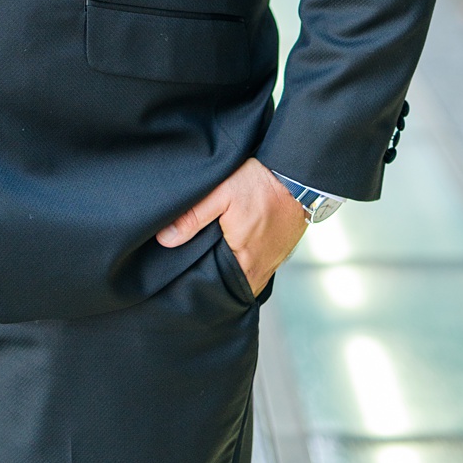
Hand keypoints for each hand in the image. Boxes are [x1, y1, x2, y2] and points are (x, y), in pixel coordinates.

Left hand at [158, 157, 308, 296]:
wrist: (296, 176)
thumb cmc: (260, 183)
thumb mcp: (219, 193)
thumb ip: (192, 217)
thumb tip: (166, 239)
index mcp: (245, 257)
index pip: (220, 286)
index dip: (203, 284)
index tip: (188, 280)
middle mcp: (262, 266)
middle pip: (233, 285)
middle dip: (215, 282)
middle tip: (196, 272)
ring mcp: (274, 261)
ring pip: (247, 278)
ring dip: (232, 274)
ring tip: (212, 265)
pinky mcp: (280, 252)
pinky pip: (259, 268)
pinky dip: (245, 265)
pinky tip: (233, 255)